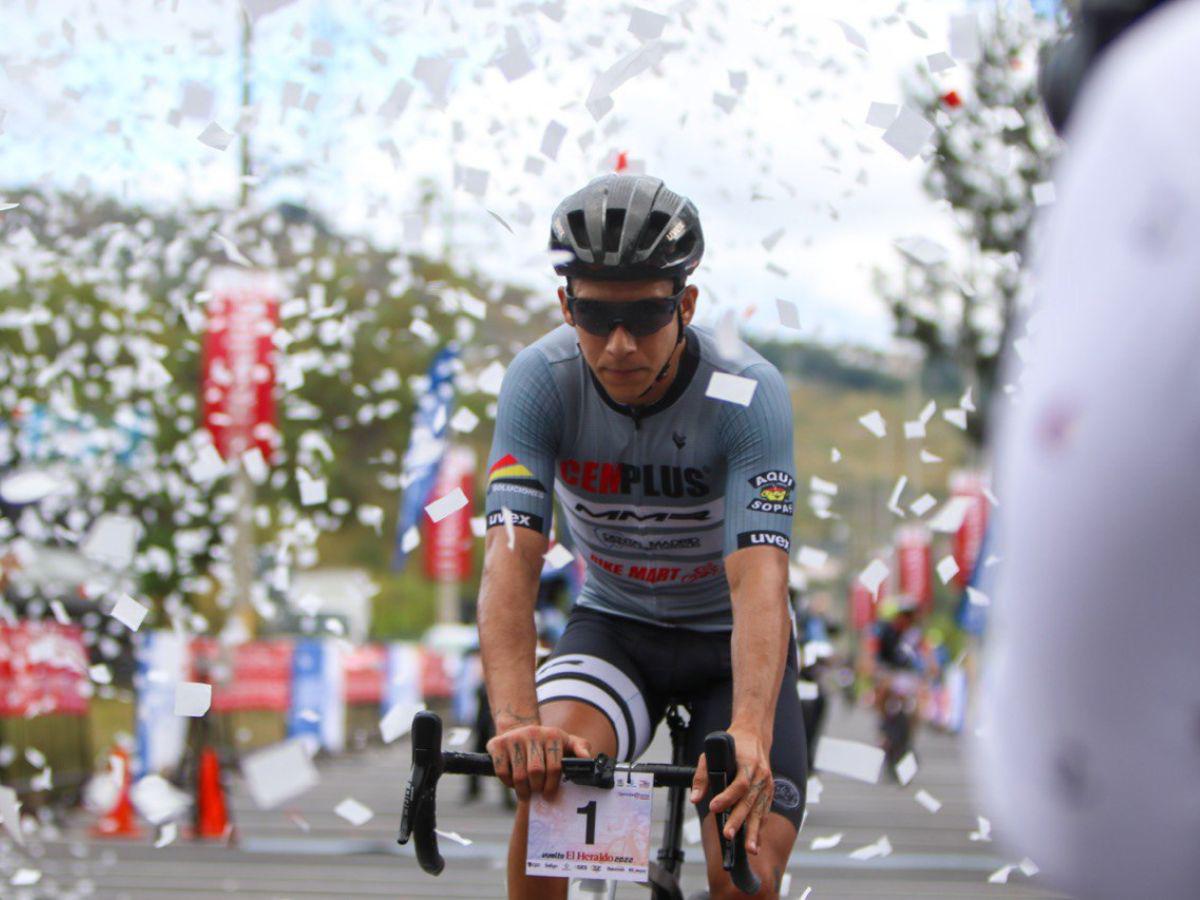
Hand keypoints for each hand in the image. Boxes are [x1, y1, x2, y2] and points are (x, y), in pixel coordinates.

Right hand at [486, 723, 591, 801]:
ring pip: (519, 775)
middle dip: (537, 788)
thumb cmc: (547, 744)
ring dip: (523, 790)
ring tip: (526, 792)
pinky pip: (502, 772)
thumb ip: (580, 749)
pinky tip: (513, 781)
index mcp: (553, 734)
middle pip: (536, 772)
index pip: (555, 767)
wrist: (519, 730)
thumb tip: (589, 759)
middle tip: (537, 793)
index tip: (549, 795)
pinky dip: (507, 783)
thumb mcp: (566, 743)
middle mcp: (533, 733)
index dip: (552, 785)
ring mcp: (514, 738)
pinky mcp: (496, 744)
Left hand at [689, 726, 773, 854]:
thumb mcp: (712, 753)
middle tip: (728, 835)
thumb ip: (703, 776)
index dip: (727, 797)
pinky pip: (765, 812)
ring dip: (754, 831)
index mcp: (748, 763)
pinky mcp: (770, 792)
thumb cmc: (732, 746)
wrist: (754, 736)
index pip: (739, 784)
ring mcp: (767, 784)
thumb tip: (695, 798)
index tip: (714, 807)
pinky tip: (755, 842)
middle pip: (750, 801)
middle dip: (738, 820)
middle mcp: (761, 775)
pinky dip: (760, 827)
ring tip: (749, 849)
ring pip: (760, 811)